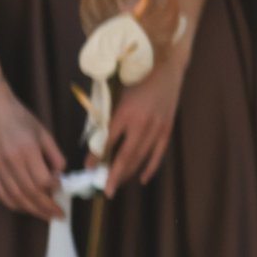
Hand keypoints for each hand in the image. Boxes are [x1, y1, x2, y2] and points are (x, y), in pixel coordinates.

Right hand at [0, 83, 67, 220]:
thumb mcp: (43, 132)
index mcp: (27, 150)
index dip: (54, 188)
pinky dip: (14, 204)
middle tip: (59, 215)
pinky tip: (25, 208)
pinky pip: (1, 194)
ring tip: (45, 215)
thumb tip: (60, 175)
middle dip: (47, 207)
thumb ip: (54, 154)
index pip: (43, 180)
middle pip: (30, 193)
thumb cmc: (19, 118)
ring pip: (16, 197)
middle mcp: (11, 161)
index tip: (61, 187)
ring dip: (32, 210)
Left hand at [103, 56, 186, 193]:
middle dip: (114, 175)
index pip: (108, 141)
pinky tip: (142, 179)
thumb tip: (97, 138)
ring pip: (141, 158)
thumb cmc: (136, 76)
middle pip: (126, 156)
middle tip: (105, 190)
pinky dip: (149, 168)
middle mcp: (142, 123)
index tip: (89, 168)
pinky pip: (158, 154)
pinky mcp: (167, 129)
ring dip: (129, 173)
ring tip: (118, 184)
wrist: (165, 66)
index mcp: (126, 112)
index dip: (98, 157)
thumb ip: (108, 115)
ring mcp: (157, 128)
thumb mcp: (117, 92)